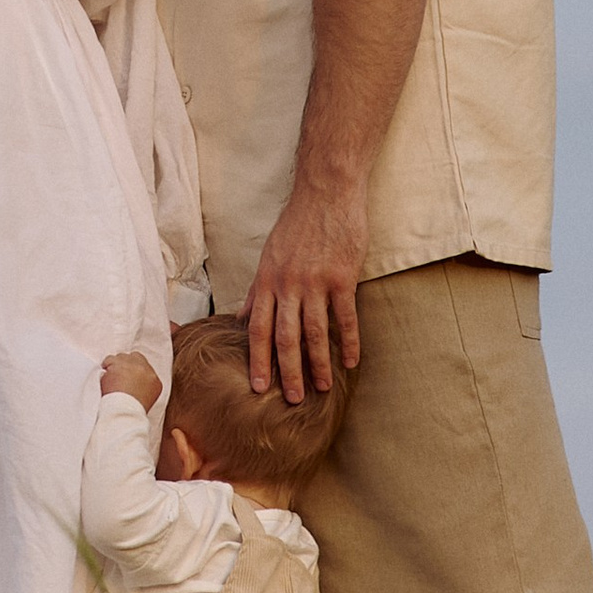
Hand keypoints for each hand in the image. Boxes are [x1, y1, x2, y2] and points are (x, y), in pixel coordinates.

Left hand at [99, 351, 161, 408]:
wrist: (124, 413)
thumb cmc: (131, 411)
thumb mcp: (146, 400)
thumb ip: (143, 386)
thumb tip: (133, 380)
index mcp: (155, 381)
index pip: (145, 366)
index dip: (133, 370)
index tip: (127, 376)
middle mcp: (147, 370)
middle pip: (135, 358)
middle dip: (125, 365)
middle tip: (118, 376)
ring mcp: (133, 366)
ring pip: (121, 357)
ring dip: (115, 365)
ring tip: (111, 379)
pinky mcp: (119, 364)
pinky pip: (110, 360)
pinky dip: (106, 367)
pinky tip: (105, 377)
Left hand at [243, 175, 366, 401]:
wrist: (326, 192)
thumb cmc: (297, 225)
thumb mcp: (269, 256)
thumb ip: (257, 290)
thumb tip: (241, 319)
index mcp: (267, 281)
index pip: (258, 329)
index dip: (258, 360)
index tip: (258, 388)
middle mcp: (288, 284)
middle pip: (285, 337)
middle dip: (288, 372)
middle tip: (293, 400)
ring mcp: (316, 281)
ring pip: (315, 332)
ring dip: (319, 363)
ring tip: (323, 387)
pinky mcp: (342, 276)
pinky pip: (346, 316)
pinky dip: (349, 341)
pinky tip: (351, 361)